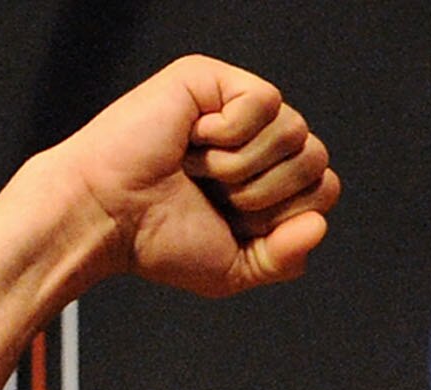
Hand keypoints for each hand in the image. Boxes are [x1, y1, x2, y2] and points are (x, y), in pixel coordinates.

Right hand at [51, 58, 338, 296]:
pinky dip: (231, 133)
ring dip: (243, 167)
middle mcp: (256, 138)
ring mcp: (234, 105)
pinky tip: (193, 136)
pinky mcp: (211, 78)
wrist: (107, 218)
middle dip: (267, 193)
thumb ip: (287, 258)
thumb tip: (318, 226)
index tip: (235, 221)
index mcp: (267, 178)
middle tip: (213, 193)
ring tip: (198, 167)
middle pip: (316, 159)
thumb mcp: (237, 269)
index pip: (324, 188)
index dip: (287, 215)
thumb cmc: (158, 240)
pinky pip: (266, 101)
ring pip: (295, 132)